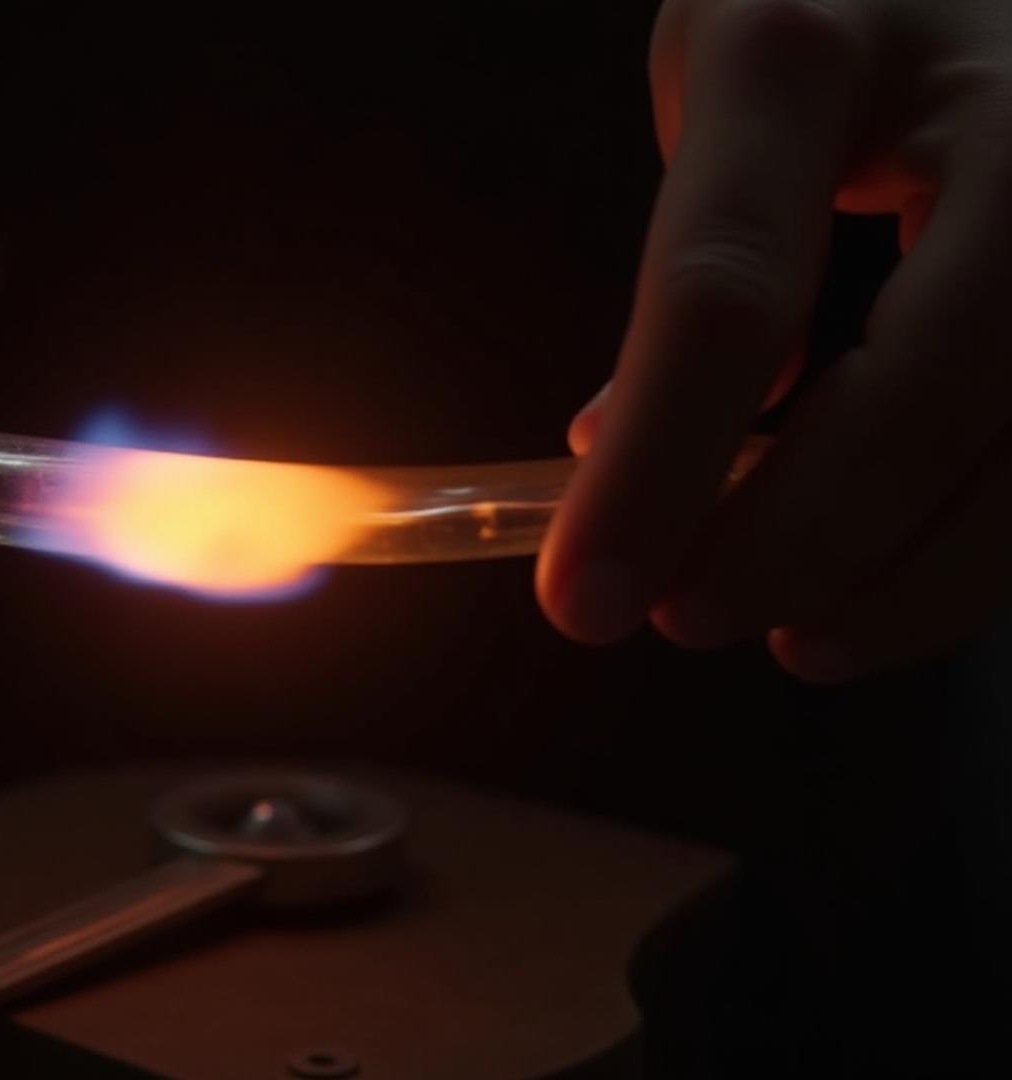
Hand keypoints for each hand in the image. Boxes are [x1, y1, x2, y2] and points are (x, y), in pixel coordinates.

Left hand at [539, 0, 1011, 681]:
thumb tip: (617, 453)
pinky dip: (982, 534)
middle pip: (925, 381)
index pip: (727, 288)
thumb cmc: (834, 9)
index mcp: (811, 47)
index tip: (587, 598)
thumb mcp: (721, 87)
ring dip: (913, 572)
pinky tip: (903, 573)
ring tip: (798, 633)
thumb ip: (692, 261)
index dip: (654, 468)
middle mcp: (1009, 108)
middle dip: (800, 537)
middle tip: (690, 617)